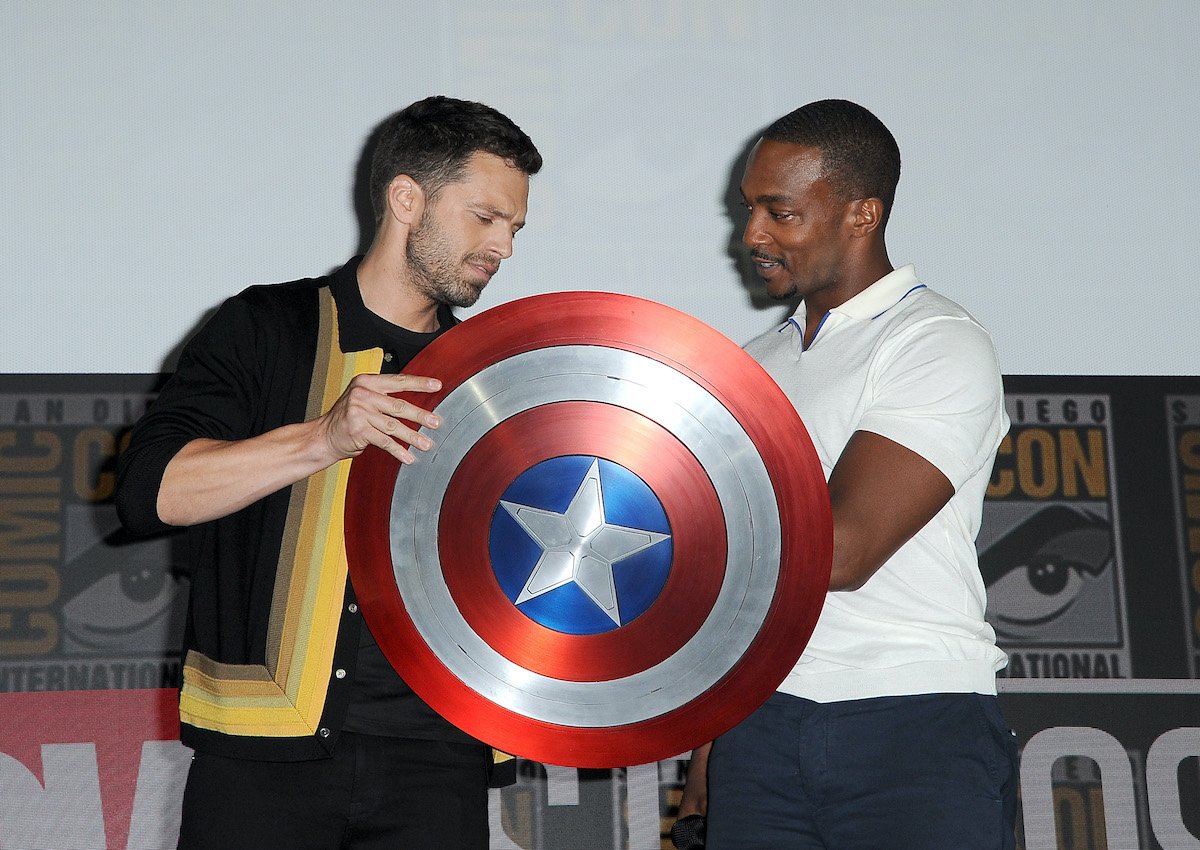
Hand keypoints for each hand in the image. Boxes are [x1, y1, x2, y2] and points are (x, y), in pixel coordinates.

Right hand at [316, 372, 442, 464]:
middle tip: (436, 422)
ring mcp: (359, 412)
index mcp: (367, 382)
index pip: (398, 381)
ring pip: (394, 426)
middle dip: (420, 416)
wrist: (324, 436)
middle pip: (399, 405)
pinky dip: (398, 451)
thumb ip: (385, 397)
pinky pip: (384, 441)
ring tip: (426, 444)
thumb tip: (418, 403)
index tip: (436, 385)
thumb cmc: (348, 418)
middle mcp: (362, 394)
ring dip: (413, 437)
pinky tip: (408, 457)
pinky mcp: (358, 430)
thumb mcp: (364, 399)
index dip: (419, 383)